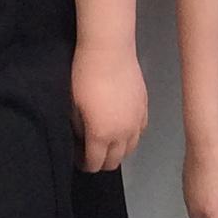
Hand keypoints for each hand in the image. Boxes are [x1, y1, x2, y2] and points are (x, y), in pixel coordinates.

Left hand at [71, 43, 146, 172]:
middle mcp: (123, 134)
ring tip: (106, 140)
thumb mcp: (73, 106)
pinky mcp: (145, 108)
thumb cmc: (84, 77)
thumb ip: (78, 129)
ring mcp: (137, 122)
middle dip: (101, 162)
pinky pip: (140, 131)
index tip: (78, 157)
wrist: (108, 52)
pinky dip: (131, 136)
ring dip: (118, 150)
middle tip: (90, 151)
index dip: (84, 164)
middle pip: (114, 162)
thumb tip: (82, 138)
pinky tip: (121, 126)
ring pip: (130, 149)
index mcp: (101, 136)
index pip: (95, 164)